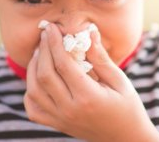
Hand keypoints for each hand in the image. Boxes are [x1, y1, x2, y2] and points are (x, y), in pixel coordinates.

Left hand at [24, 23, 158, 141]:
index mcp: (88, 97)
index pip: (63, 64)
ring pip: (34, 90)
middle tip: (45, 34)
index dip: (55, 43)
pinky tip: (38, 77)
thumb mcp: (119, 80)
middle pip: (45, 75)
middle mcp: (70, 110)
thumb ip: (101, 58)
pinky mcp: (57, 125)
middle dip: (42, 50)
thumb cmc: (127, 107)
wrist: (126, 139)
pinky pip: (33, 109)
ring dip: (33, 67)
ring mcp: (60, 119)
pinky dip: (30, 91)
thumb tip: (89, 32)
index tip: (52, 28)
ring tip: (41, 51)